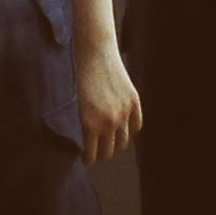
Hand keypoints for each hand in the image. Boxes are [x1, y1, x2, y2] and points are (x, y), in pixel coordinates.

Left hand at [75, 43, 143, 166]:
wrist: (96, 55)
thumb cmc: (82, 78)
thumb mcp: (80, 106)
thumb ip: (88, 124)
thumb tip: (94, 141)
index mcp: (90, 125)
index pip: (93, 154)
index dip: (90, 159)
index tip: (88, 159)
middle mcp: (108, 122)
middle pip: (109, 151)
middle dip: (102, 154)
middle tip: (98, 152)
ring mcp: (123, 113)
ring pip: (124, 142)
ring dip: (117, 144)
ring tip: (111, 142)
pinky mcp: (134, 103)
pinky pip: (136, 126)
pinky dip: (130, 129)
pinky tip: (124, 128)